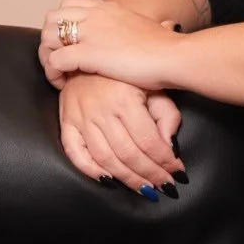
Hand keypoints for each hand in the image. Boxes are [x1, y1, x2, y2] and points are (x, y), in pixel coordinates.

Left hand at [43, 0, 182, 90]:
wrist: (173, 57)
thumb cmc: (166, 49)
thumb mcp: (146, 28)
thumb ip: (135, 29)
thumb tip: (159, 27)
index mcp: (108, 8)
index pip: (69, 5)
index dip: (63, 24)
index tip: (70, 44)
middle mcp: (95, 15)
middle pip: (52, 18)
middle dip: (50, 40)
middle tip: (59, 60)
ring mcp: (90, 32)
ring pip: (47, 37)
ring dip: (47, 56)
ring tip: (59, 74)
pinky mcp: (87, 53)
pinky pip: (54, 60)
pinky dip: (53, 73)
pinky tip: (63, 84)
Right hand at [59, 75, 184, 194]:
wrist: (91, 55)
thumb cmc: (127, 75)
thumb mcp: (153, 87)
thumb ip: (166, 116)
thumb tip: (169, 147)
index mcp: (125, 99)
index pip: (148, 140)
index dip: (164, 161)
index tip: (177, 173)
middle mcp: (101, 109)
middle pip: (128, 153)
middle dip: (149, 174)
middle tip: (164, 187)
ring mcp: (81, 117)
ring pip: (105, 158)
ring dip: (126, 178)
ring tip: (143, 189)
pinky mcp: (66, 122)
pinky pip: (75, 153)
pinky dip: (91, 171)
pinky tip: (109, 180)